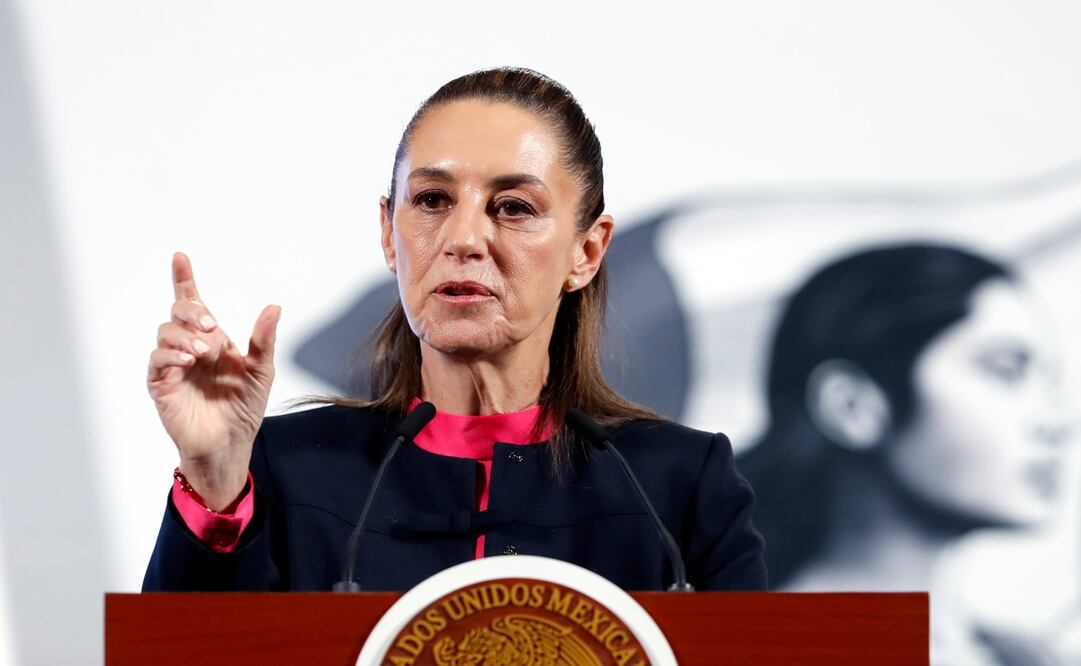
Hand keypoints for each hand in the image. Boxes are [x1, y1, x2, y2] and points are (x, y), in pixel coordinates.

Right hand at [146, 252, 280, 508]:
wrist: (230, 443)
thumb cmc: (244, 408)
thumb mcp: (262, 371)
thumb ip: (264, 340)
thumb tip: (274, 307)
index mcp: (213, 340)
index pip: (194, 303)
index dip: (184, 280)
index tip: (180, 257)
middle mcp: (190, 347)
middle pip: (178, 312)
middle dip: (191, 310)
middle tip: (211, 326)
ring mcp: (174, 365)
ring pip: (165, 332)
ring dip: (184, 335)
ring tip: (203, 352)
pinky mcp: (162, 385)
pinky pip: (157, 360)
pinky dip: (170, 355)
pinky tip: (188, 361)